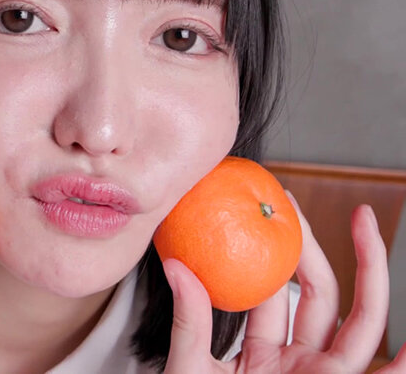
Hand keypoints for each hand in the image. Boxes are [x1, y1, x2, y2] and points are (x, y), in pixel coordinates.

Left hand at [163, 193, 405, 372]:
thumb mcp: (189, 372)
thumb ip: (191, 324)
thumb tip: (175, 264)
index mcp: (266, 353)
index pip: (278, 290)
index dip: (277, 250)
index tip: (268, 207)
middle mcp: (301, 363)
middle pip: (322, 294)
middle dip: (316, 247)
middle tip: (295, 201)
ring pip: (358, 319)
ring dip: (370, 271)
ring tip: (364, 224)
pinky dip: (402, 362)